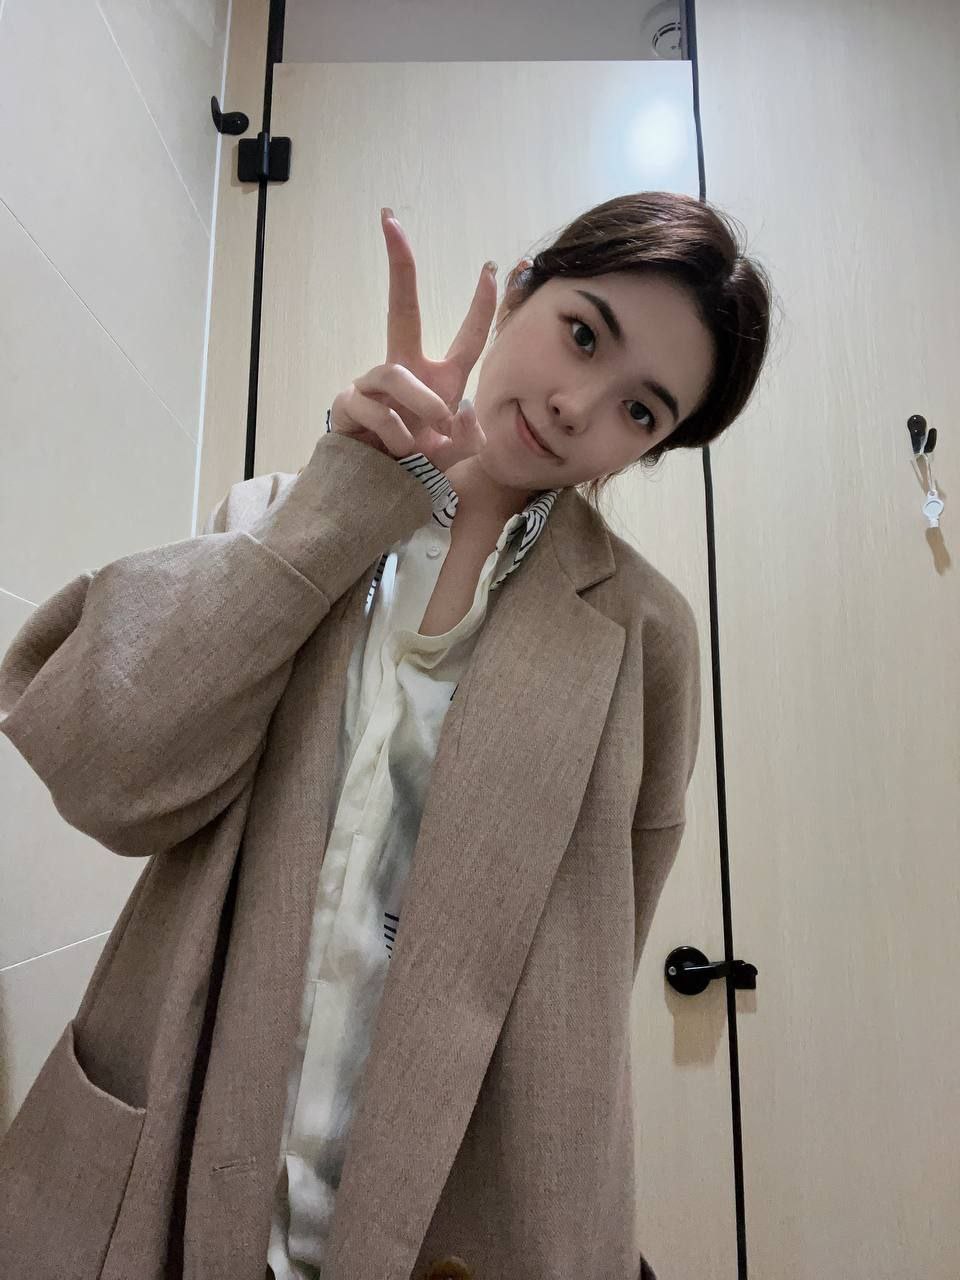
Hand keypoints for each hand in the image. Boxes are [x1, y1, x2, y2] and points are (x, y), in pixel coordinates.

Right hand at [329, 208, 497, 468]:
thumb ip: (469, 436)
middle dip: (398, 264)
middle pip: (401, 306)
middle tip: (390, 220)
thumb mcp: (456, 456)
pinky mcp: (349, 401)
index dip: (484, 304)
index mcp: (441, 379)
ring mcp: (374, 383)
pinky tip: (398, 451)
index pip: (469, 336)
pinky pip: (377, 408)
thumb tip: (461, 407)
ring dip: (417, 406)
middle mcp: (406, 370)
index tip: (495, 267)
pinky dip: (395, 434)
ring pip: (396, 375)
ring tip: (421, 442)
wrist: (377, 493)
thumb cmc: (417, 468)